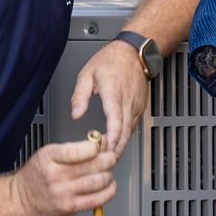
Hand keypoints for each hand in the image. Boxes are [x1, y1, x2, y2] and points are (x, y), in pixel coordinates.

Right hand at [10, 135, 117, 215]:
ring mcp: (64, 193)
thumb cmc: (36, 175)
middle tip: (109, 157)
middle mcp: (56, 175)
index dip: (96, 146)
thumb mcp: (47, 154)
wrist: (20, 200)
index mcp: (49, 157)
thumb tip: (99, 142)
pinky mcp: (71, 207)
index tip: (100, 144)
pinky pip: (98, 199)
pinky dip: (109, 191)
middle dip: (108, 158)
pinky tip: (108, 185)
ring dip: (108, 174)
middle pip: (94, 165)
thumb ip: (72, 149)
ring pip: (99, 181)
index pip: (78, 150)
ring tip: (106, 172)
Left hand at [71, 38, 150, 154]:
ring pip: (129, 131)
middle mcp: (128, 101)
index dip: (112, 135)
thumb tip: (76, 114)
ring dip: (120, 145)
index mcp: (113, 92)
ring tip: (107, 158)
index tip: (106, 148)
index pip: (115, 118)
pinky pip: (132, 126)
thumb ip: (80, 95)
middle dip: (115, 148)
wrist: (134, 52)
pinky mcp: (140, 108)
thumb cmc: (111, 60)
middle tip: (104, 162)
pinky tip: (115, 144)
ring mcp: (136, 105)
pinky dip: (124, 137)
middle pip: (124, 131)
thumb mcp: (87, 73)